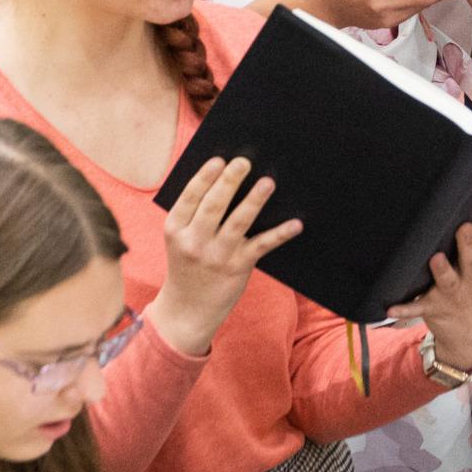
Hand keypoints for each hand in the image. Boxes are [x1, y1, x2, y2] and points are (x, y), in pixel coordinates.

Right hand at [149, 155, 303, 355]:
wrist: (187, 311)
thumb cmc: (187, 264)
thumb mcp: (180, 239)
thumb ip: (195, 213)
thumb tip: (226, 178)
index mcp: (176, 229)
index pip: (190, 198)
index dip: (205, 177)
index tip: (219, 160)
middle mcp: (194, 242)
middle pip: (214, 206)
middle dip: (229, 181)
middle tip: (244, 162)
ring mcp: (216, 256)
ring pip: (238, 223)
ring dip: (254, 201)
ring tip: (267, 182)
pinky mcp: (237, 268)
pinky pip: (262, 246)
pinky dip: (280, 234)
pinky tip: (295, 224)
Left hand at [387, 191, 471, 376]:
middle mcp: (470, 278)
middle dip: (469, 244)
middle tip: (464, 228)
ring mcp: (451, 295)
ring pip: (446, 281)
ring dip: (441, 271)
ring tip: (435, 259)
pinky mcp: (433, 308)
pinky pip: (416, 308)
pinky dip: (404, 309)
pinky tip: (390, 308)